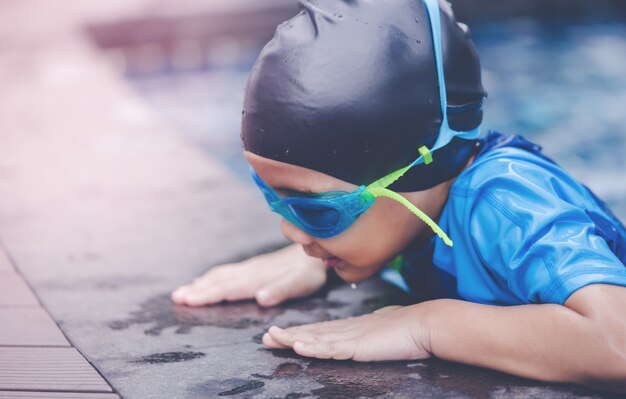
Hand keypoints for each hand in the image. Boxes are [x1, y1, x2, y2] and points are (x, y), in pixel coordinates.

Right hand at [171, 244, 326, 306]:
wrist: (315, 245)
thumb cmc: (308, 271)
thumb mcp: (300, 283)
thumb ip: (281, 290)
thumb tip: (260, 298)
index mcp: (257, 278)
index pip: (227, 288)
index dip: (207, 295)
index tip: (187, 301)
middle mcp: (250, 271)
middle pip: (219, 281)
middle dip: (197, 290)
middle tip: (176, 298)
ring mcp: (250, 267)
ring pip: (220, 276)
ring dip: (201, 284)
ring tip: (182, 292)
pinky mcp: (254, 266)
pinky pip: (227, 272)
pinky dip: (211, 278)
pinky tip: (205, 281)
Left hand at [263, 304, 431, 361]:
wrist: (425, 323)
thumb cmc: (406, 328)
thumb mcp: (379, 332)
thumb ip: (367, 335)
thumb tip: (363, 338)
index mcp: (351, 328)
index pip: (319, 331)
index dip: (298, 332)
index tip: (279, 334)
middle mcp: (347, 330)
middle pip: (312, 332)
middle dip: (288, 335)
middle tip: (266, 337)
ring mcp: (352, 336)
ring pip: (316, 338)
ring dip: (293, 339)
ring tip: (273, 339)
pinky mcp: (359, 345)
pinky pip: (332, 348)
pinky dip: (314, 347)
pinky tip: (300, 347)